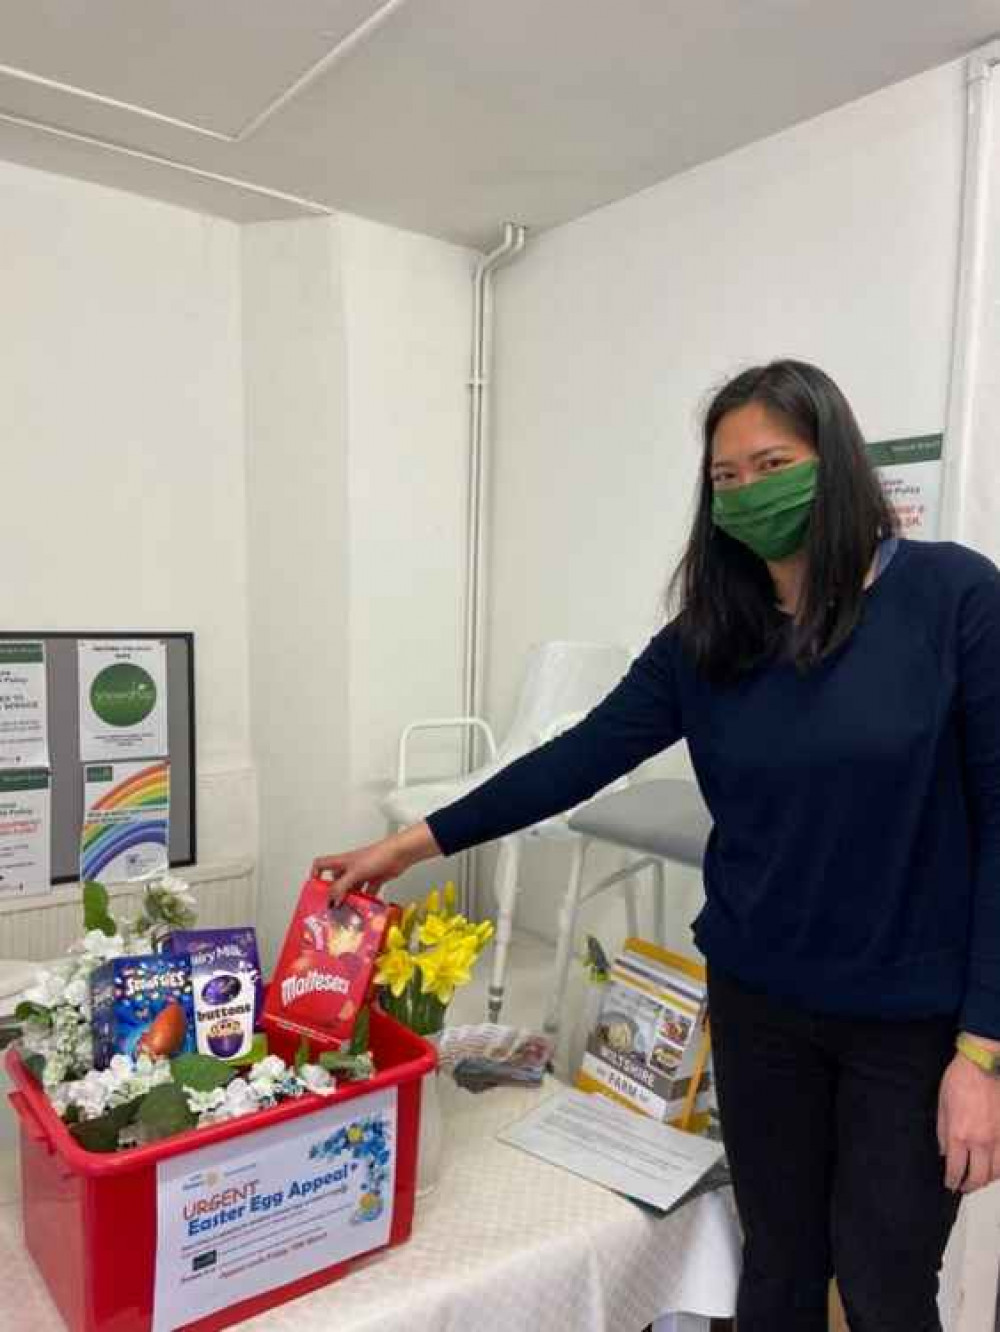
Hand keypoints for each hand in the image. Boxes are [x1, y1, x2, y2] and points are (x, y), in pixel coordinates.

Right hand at [311, 822, 440, 903]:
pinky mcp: (374, 879)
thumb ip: (341, 887)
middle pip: (337, 882)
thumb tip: (331, 900)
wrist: (400, 854)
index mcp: (341, 862)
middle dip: (335, 895)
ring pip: (352, 889)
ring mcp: (362, 874)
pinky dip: (366, 901)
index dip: (315, 875)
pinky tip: (365, 910)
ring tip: (348, 913)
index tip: (315, 889)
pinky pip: (367, 893)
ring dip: (351, 900)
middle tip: (332, 909)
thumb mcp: (355, 872)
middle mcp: (350, 868)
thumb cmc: (377, 856)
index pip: (321, 865)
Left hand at [937, 1039, 999, 1191]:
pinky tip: (995, 1169)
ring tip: (979, 1181)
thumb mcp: (942, 1106)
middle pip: (978, 1177)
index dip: (952, 1180)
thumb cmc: (959, 1080)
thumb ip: (942, 1133)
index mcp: (959, 1134)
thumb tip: (945, 1152)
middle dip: (969, 1186)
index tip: (950, 1184)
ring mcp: (998, 1139)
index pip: (955, 1168)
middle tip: (964, 1188)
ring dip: (986, 1181)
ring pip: (996, 1173)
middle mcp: (980, 1141)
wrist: (982, 1066)